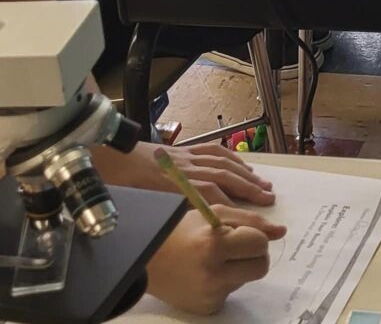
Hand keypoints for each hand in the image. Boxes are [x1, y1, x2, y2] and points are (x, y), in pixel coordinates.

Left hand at [94, 141, 275, 206]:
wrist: (111, 157)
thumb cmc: (125, 186)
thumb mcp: (145, 207)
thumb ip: (170, 216)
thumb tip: (191, 231)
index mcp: (176, 185)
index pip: (212, 194)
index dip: (233, 206)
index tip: (250, 220)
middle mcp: (186, 168)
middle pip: (223, 176)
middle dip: (248, 188)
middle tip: (269, 199)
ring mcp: (186, 156)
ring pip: (222, 162)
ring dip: (245, 172)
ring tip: (263, 183)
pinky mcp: (184, 149)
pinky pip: (212, 151)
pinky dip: (230, 157)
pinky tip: (240, 164)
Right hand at [146, 205, 285, 314]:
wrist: (147, 259)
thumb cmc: (180, 230)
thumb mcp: (211, 214)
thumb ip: (247, 219)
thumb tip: (281, 231)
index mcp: (214, 243)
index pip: (260, 243)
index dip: (254, 235)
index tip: (242, 233)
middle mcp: (214, 273)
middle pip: (262, 267)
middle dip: (254, 254)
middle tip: (237, 246)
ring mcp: (211, 294)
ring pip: (247, 278)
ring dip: (238, 266)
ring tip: (214, 258)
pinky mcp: (209, 308)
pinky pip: (231, 292)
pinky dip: (224, 281)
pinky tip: (206, 272)